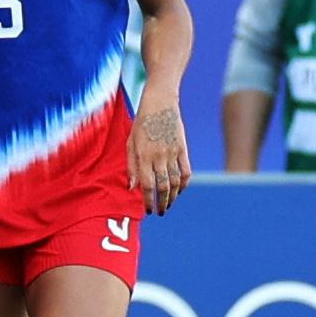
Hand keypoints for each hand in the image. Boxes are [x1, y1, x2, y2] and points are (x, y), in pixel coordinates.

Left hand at [129, 97, 191, 215]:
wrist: (160, 104)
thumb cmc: (141, 124)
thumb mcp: (130, 143)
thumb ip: (131, 167)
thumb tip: (132, 188)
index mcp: (143, 155)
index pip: (147, 185)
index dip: (148, 201)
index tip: (148, 211)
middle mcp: (159, 156)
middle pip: (163, 187)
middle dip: (161, 203)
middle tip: (160, 212)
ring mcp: (173, 153)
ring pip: (176, 182)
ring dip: (173, 197)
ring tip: (168, 204)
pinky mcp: (183, 149)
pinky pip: (186, 171)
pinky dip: (184, 184)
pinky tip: (179, 191)